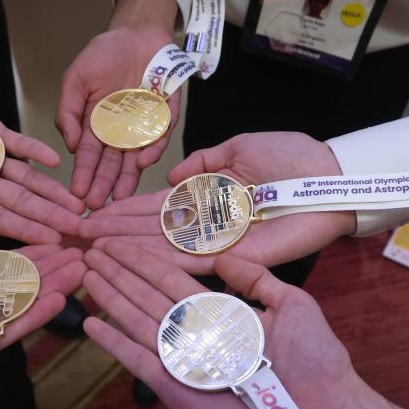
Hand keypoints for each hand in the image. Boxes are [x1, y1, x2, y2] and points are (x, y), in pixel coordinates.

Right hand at [0, 72, 85, 249]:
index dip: (23, 229)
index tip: (51, 242)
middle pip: (19, 202)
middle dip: (49, 216)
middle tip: (80, 230)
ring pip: (24, 176)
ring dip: (51, 189)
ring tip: (78, 204)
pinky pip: (15, 142)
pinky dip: (34, 149)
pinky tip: (57, 161)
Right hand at [56, 0, 180, 208]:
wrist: (136, 32)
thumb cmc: (104, 54)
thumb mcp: (76, 80)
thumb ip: (68, 111)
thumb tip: (72, 146)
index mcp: (98, 126)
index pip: (90, 157)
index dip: (84, 175)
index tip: (77, 193)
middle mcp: (121, 133)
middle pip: (112, 164)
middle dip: (104, 185)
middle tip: (97, 204)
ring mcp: (144, 126)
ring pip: (137, 158)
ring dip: (128, 178)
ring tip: (120, 197)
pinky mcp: (166, 116)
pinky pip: (161, 136)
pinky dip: (153, 148)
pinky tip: (142, 162)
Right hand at [79, 132, 356, 273]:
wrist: (330, 175)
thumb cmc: (291, 157)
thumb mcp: (239, 147)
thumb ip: (203, 161)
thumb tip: (169, 175)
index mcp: (207, 195)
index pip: (156, 206)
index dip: (124, 210)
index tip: (93, 214)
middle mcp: (208, 223)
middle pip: (153, 230)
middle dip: (116, 232)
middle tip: (79, 237)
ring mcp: (221, 243)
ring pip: (166, 248)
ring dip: (129, 249)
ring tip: (95, 249)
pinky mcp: (238, 258)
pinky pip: (195, 261)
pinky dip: (163, 261)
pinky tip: (132, 260)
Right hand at [82, 240, 408, 408]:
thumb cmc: (314, 359)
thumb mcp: (291, 303)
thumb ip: (256, 278)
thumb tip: (225, 255)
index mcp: (220, 313)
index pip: (172, 279)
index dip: (145, 260)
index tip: (120, 240)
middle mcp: (196, 334)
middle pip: (148, 296)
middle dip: (119, 273)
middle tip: (91, 249)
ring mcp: (182, 361)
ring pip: (137, 321)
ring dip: (111, 298)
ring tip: (86, 274)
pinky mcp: (174, 388)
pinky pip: (138, 360)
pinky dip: (113, 343)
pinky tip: (90, 323)